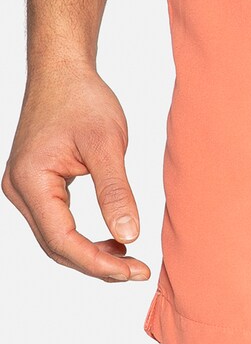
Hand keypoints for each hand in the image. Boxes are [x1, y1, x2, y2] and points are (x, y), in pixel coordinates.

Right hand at [2, 62, 150, 281]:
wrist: (63, 72)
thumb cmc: (82, 99)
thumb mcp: (108, 144)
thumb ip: (116, 192)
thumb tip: (129, 236)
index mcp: (31, 180)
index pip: (61, 240)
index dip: (98, 262)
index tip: (134, 270)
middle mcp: (18, 189)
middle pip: (56, 246)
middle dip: (97, 264)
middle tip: (138, 271)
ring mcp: (23, 188)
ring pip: (55, 239)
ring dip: (91, 254)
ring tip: (130, 260)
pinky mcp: (35, 185)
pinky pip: (57, 223)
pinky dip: (83, 238)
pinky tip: (113, 239)